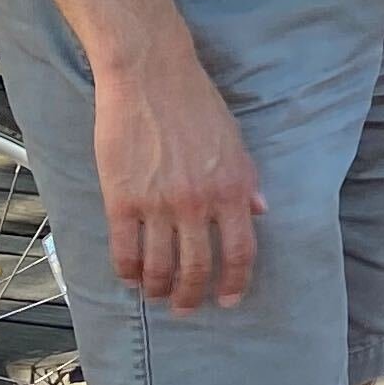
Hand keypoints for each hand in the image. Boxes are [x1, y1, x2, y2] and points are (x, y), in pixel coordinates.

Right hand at [91, 48, 263, 311]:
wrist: (151, 77)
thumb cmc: (196, 104)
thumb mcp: (235, 142)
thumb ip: (246, 181)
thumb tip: (260, 212)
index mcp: (232, 189)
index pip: (240, 252)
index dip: (234, 283)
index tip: (227, 300)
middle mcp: (198, 203)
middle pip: (197, 269)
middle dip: (191, 296)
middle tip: (186, 308)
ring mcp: (159, 204)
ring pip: (158, 268)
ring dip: (157, 290)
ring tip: (156, 296)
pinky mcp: (122, 200)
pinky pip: (124, 252)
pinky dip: (127, 272)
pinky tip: (130, 277)